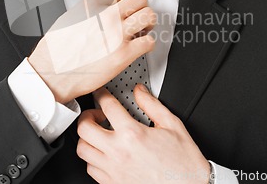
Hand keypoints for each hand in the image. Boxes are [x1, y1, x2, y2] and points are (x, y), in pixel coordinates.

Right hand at [28, 0, 156, 102]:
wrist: (52, 74)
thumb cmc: (57, 49)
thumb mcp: (68, 18)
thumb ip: (85, 3)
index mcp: (94, 7)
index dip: (124, 0)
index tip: (124, 7)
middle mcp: (107, 18)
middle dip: (140, 7)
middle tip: (137, 17)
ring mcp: (117, 35)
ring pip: (148, 16)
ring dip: (148, 23)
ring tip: (141, 30)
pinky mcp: (123, 55)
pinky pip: (148, 42)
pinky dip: (147, 44)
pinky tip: (138, 47)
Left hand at [76, 85, 210, 183]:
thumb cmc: (184, 163)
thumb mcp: (172, 125)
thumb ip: (152, 105)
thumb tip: (140, 92)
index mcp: (133, 134)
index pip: (107, 106)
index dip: (102, 94)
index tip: (101, 94)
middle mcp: (118, 152)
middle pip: (84, 128)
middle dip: (87, 116)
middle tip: (96, 114)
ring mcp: (113, 170)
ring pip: (83, 149)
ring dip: (87, 138)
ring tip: (97, 133)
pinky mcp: (112, 183)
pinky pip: (91, 168)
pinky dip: (92, 157)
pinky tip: (103, 152)